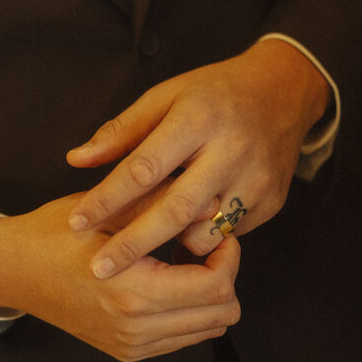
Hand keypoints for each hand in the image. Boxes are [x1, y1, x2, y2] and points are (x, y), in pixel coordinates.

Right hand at [0, 194, 240, 361]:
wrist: (12, 271)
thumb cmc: (55, 233)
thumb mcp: (107, 207)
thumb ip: (163, 202)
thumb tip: (216, 204)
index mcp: (132, 293)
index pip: (216, 287)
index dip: (229, 256)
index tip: (215, 230)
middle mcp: (136, 328)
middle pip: (222, 314)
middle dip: (225, 275)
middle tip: (205, 244)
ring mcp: (133, 345)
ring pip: (209, 329)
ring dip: (210, 294)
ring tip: (186, 260)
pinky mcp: (129, 351)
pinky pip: (184, 337)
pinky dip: (191, 309)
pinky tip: (169, 279)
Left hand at [66, 40, 330, 276]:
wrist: (284, 92)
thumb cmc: (214, 94)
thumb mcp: (167, 96)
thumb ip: (122, 131)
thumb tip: (77, 161)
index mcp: (198, 119)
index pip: (143, 168)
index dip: (107, 198)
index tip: (77, 222)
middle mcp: (231, 151)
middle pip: (175, 210)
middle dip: (133, 244)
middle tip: (100, 269)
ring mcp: (256, 180)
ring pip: (205, 233)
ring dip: (172, 245)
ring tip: (145, 247)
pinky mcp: (272, 202)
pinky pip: (229, 234)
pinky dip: (203, 237)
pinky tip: (187, 231)